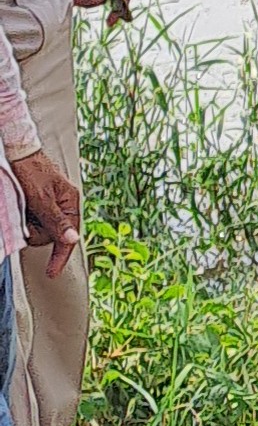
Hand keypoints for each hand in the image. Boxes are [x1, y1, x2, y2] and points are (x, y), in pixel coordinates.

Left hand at [13, 150, 78, 278]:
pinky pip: (33, 222)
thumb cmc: (31, 171)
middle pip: (52, 235)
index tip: (52, 273)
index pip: (68, 236)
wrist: (16, 153)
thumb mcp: (42, 199)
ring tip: (22, 209)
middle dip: (37, 233)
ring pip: (41, 230)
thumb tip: (73, 240)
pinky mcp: (37, 205)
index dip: (60, 256)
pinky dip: (25, 220)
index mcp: (70, 202)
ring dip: (29, 226)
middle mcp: (63, 206)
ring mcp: (50, 206)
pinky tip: (21, 208)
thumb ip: (57, 221)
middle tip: (25, 222)